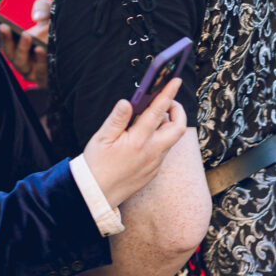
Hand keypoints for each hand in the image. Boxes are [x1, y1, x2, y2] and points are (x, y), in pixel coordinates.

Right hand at [0, 0, 51, 85]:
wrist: (75, 48)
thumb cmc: (55, 28)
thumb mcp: (49, 11)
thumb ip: (42, 6)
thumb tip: (37, 16)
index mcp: (15, 44)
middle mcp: (19, 59)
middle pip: (6, 52)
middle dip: (4, 39)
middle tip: (4, 27)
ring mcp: (30, 71)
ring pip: (19, 64)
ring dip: (21, 50)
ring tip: (26, 36)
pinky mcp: (43, 79)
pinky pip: (39, 73)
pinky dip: (40, 62)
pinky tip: (41, 49)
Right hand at [83, 78, 186, 208]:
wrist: (97, 194)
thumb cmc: (97, 165)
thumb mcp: (102, 138)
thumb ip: (117, 118)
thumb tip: (127, 102)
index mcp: (138, 141)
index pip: (158, 112)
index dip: (167, 94)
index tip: (175, 81)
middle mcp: (151, 152)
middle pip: (177, 128)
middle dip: (178, 111)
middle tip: (168, 101)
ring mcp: (154, 163)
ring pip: (172, 140)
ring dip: (169, 125)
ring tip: (153, 115)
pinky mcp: (153, 172)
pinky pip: (164, 151)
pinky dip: (161, 138)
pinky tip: (146, 135)